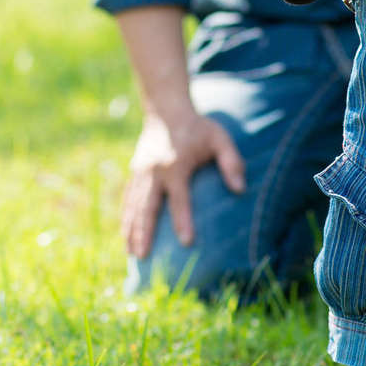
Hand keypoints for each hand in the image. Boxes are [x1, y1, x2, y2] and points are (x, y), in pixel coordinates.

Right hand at [121, 112, 244, 258]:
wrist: (166, 108)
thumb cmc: (198, 127)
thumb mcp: (220, 138)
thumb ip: (231, 162)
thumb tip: (240, 189)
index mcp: (175, 164)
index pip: (179, 198)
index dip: (183, 220)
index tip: (186, 242)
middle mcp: (154, 170)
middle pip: (147, 206)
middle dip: (144, 232)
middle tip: (143, 257)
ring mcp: (141, 171)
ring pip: (134, 205)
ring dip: (131, 230)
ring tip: (132, 254)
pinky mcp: (135, 171)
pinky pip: (128, 198)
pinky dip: (126, 217)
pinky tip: (125, 235)